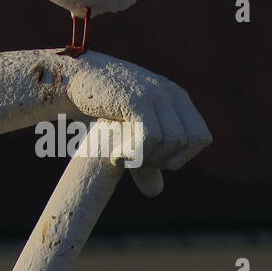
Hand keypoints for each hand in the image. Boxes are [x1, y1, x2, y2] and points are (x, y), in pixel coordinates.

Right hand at [61, 55, 211, 197]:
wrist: (71, 78)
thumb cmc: (99, 105)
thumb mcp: (128, 130)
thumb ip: (146, 157)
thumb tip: (156, 192)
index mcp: (176, 97)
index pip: (201, 137)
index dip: (180, 156)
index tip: (151, 159)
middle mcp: (171, 93)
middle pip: (191, 141)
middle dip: (165, 160)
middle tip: (135, 161)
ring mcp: (155, 95)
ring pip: (173, 141)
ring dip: (148, 159)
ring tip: (121, 157)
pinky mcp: (137, 100)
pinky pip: (152, 137)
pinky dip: (136, 154)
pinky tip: (116, 157)